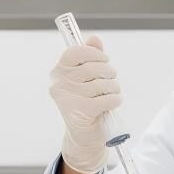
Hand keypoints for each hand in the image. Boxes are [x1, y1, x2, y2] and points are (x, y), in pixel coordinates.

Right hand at [49, 36, 122, 173]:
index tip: (104, 60)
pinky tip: (113, 103)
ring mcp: (68, 98)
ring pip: (102, 84)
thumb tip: (94, 38)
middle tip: (111, 80)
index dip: (94, 53)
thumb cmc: (87, 102)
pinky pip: (107, 98)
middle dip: (109, 73)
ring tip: (111, 94)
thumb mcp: (87, 78)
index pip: (75, 51)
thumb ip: (90, 57)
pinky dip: (115, 100)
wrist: (84, 135)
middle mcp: (59, 83)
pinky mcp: (80, 111)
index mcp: (58, 71)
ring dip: (114, 88)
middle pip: (93, 67)